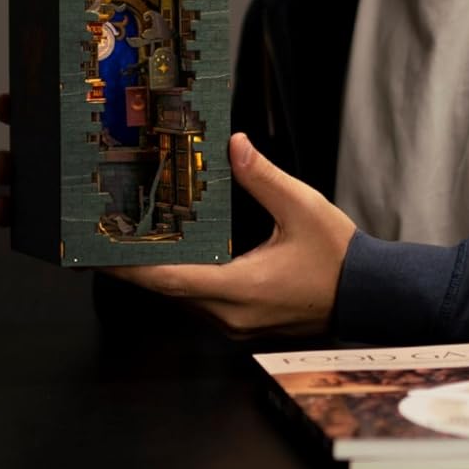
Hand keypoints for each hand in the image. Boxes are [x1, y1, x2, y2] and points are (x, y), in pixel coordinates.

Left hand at [106, 132, 355, 337]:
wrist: (371, 297)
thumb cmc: (340, 257)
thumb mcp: (303, 207)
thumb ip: (263, 177)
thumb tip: (234, 145)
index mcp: (240, 290)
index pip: (169, 281)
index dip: (129, 266)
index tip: (97, 252)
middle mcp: (230, 315)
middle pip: (167, 290)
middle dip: (135, 263)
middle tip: (104, 234)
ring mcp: (235, 323)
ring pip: (181, 297)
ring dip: (158, 271)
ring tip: (132, 238)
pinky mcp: (242, 322)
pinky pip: (199, 301)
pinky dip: (181, 278)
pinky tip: (174, 253)